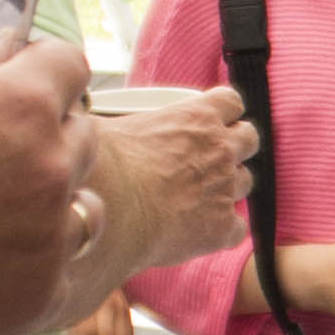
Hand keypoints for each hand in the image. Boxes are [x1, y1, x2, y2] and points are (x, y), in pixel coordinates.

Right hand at [0, 42, 93, 334]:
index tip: (24, 84)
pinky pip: (62, 269)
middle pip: (83, 134)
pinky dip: (33, 267)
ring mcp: (51, 237)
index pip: (70, 65)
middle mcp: (50, 167)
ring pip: (85, 207)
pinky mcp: (42, 295)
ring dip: (53, 204)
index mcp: (18, 107)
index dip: (44, 70)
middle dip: (47, 136)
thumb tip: (11, 40)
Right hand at [87, 86, 251, 267]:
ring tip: (199, 197)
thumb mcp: (110, 124)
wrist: (113, 210)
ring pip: (246, 182)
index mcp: (197, 117)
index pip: (231, 102)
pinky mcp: (223, 226)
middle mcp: (220, 149)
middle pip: (249, 138)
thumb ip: (115, 116)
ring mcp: (226, 188)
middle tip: (215, 158)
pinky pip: (240, 227)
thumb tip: (85, 112)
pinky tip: (203, 233)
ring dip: (229, 187)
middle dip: (236, 146)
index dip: (225, 111)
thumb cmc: (105, 165)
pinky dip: (224, 229)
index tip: (217, 119)